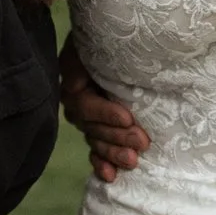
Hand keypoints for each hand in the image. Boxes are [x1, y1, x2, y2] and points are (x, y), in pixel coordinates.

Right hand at [59, 37, 146, 182]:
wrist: (122, 38)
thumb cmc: (112, 37)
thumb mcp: (95, 42)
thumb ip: (84, 60)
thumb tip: (73, 85)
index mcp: (74, 80)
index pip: (85, 104)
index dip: (105, 113)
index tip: (128, 118)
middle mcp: (78, 101)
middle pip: (92, 126)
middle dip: (117, 137)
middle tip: (142, 142)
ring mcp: (88, 118)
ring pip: (97, 140)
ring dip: (113, 153)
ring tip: (133, 161)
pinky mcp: (100, 129)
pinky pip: (96, 151)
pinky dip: (103, 164)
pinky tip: (111, 177)